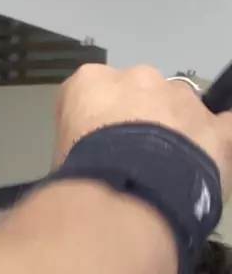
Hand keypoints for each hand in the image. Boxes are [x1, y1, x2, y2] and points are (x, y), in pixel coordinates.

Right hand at [53, 64, 231, 199]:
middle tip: (131, 161)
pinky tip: (211, 155)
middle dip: (139, 122)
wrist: (124, 194)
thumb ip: (77, 143)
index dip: (94, 124)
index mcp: (91, 83)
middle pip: (140, 96)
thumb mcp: (58, 158)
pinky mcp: (215, 126)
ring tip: (165, 172)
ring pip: (180, 108)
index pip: (90, 94)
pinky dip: (219, 139)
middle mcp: (137, 79)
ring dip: (174, 132)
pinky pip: (225, 125)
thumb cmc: (83, 178)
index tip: (94, 148)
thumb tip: (90, 158)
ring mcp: (180, 98)